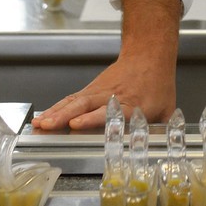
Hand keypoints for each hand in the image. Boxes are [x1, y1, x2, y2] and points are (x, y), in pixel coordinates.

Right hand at [33, 0, 181, 131]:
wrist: (148, 55)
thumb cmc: (157, 84)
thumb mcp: (166, 108)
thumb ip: (161, 130)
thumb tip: (157, 150)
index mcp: (130, 104)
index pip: (108, 113)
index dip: (91, 119)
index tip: (76, 124)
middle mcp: (110, 96)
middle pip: (85, 105)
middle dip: (64, 116)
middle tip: (48, 126)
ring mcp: (98, 91)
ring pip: (74, 101)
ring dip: (56, 112)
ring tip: (39, 124)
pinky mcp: (91, 89)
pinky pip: (71, 99)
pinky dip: (56, 108)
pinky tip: (43, 118)